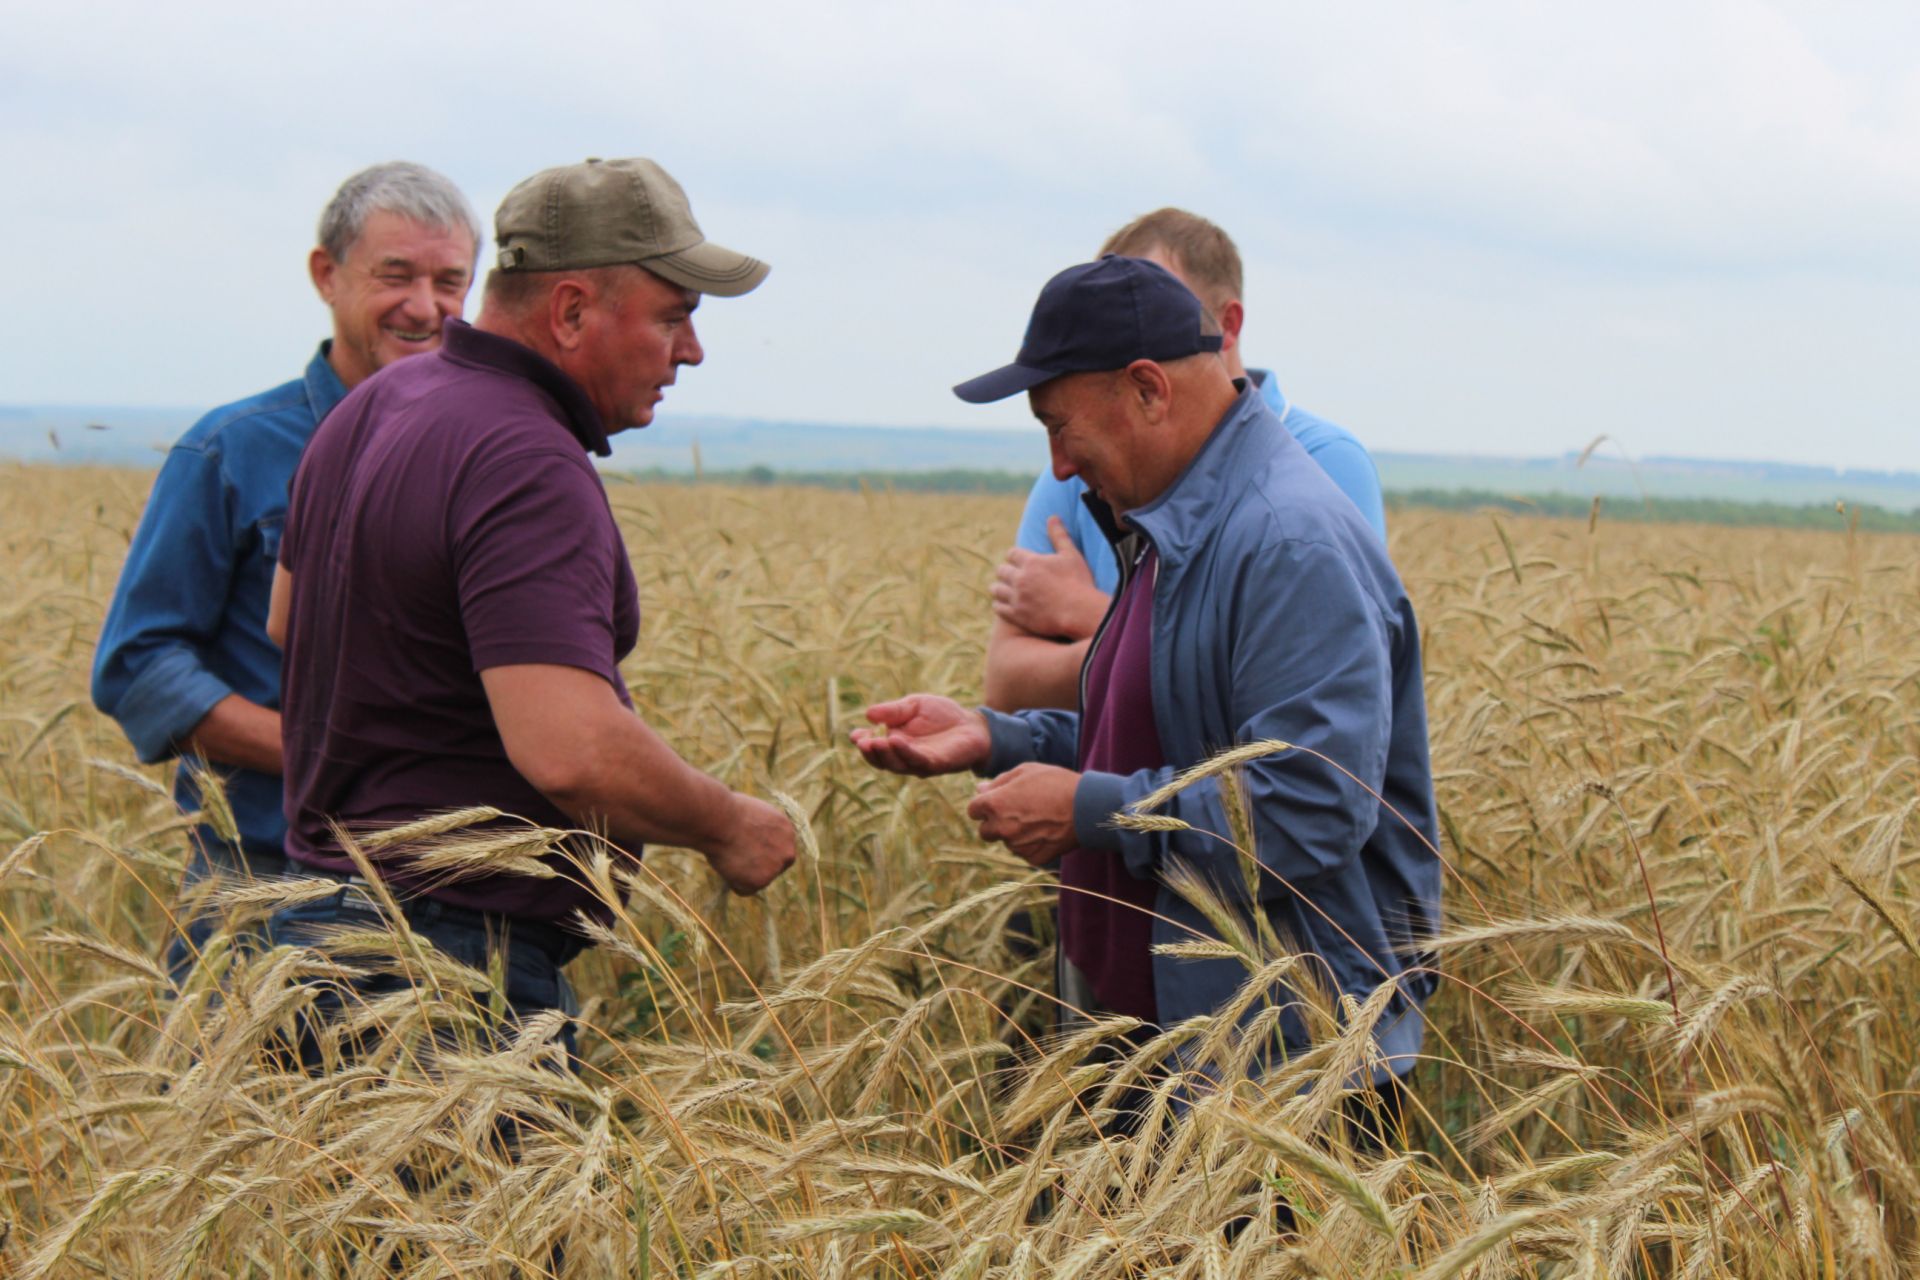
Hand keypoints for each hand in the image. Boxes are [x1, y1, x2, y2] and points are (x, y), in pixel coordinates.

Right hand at [705, 793, 797, 894]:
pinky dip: (732, 881)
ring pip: (757, 880)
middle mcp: (788, 850)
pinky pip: (744, 889)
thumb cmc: (726, 812)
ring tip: (727, 854)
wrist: (720, 819)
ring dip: (741, 874)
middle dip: (758, 868)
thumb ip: (759, 831)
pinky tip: (726, 863)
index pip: (779, 849)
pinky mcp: (761, 881)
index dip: (762, 852)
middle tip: (736, 862)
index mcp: (787, 830)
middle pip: (775, 867)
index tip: (748, 853)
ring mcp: (776, 868)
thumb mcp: (752, 815)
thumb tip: (750, 842)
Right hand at [850, 695, 990, 776]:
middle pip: (881, 759)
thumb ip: (893, 710)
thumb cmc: (942, 715)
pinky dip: (905, 752)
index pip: (873, 746)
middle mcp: (903, 755)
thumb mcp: (914, 705)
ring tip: (875, 741)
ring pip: (896, 764)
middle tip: (862, 741)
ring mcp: (918, 763)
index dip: (862, 741)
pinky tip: (896, 740)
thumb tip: (868, 714)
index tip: (855, 735)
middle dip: (870, 751)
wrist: (972, 724)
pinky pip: (917, 761)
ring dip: (884, 754)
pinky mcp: (935, 764)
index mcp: (894, 740)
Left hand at [967, 762, 1079, 865]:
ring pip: (1006, 842)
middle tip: (1017, 811)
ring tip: (1037, 818)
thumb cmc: (1056, 783)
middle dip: (995, 822)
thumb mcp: (1025, 771)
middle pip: (985, 831)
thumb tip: (980, 790)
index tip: (998, 801)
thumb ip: (998, 782)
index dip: (984, 804)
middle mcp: (1002, 828)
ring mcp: (1017, 845)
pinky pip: (1023, 852)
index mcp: (995, 804)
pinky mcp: (1032, 858)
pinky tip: (1045, 830)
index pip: (973, 810)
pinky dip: (1030, 844)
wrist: (1086, 807)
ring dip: (1014, 833)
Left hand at [992, 517, 1109, 640]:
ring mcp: (1017, 598)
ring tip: (1002, 590)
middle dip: (1005, 572)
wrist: (1080, 612)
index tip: (1017, 560)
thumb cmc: (1078, 582)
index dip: (1014, 557)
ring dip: (999, 588)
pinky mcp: (1017, 615)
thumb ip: (1059, 535)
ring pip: (996, 590)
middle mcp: (1020, 579)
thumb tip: (1052, 517)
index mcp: (1031, 562)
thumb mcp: (1071, 555)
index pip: (1012, 554)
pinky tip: (1004, 605)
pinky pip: (998, 608)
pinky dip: (999, 605)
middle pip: (1001, 571)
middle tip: (1009, 575)